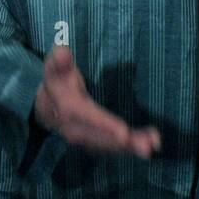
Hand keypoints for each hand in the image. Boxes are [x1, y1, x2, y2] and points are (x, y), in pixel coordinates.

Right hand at [34, 46, 160, 157]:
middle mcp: (77, 130)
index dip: (105, 126)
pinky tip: (152, 143)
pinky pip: (114, 148)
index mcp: (69, 110)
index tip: (123, 132)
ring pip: (110, 146)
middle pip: (103, 138)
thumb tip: (62, 51)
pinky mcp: (96, 144)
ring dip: (132, 146)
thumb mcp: (55, 69)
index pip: (89, 118)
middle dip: (125, 143)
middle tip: (147, 146)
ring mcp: (87, 140)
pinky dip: (132, 147)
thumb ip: (60, 62)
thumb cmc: (58, 83)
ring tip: (153, 144)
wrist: (45, 108)